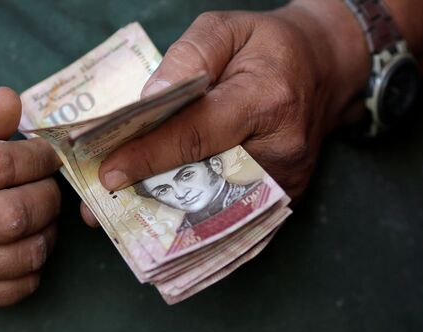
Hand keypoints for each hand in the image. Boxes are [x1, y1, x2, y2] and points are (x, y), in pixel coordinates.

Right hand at [0, 87, 61, 306]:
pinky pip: (20, 286)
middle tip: (45, 180)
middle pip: (14, 216)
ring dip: (48, 228)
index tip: (45, 153)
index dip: (37, 157)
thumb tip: (10, 101)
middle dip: (47, 193)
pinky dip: (37, 260)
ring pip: (25, 255)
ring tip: (38, 208)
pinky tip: (26, 237)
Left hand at [81, 1, 368, 225]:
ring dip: (163, 209)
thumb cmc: (268, 46)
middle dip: (147, 191)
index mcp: (266, 98)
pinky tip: (158, 212)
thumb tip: (148, 101)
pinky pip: (230, 210)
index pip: (198, 133)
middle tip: (99, 205)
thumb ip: (187, 58)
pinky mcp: (283, 196)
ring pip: (213, 203)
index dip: (149, 154)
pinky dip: (192, 213)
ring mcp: (286, 179)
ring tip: (118, 212)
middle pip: (202, 178)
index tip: (109, 173)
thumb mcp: (226, 28)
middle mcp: (281, 148)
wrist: (322, 69)